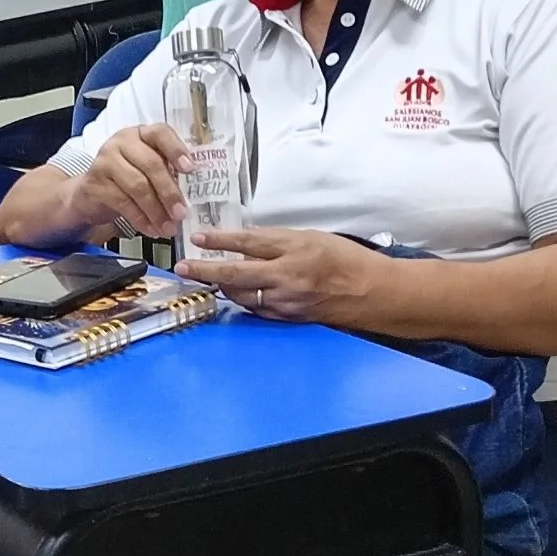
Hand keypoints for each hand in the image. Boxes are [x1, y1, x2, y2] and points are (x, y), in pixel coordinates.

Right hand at [70, 124, 193, 237]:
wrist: (91, 194)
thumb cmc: (127, 179)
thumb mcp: (148, 169)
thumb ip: (168, 172)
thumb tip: (194, 194)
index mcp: (140, 134)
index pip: (160, 133)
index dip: (176, 150)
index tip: (190, 169)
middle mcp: (121, 143)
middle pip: (151, 164)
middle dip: (169, 192)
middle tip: (182, 213)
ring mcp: (105, 162)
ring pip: (137, 186)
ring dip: (156, 211)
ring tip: (169, 228)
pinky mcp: (95, 184)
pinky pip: (123, 203)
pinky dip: (141, 219)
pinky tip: (152, 230)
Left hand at [177, 228, 382, 323]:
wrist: (374, 292)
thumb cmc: (345, 259)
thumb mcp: (309, 238)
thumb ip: (275, 241)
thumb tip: (243, 243)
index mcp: (294, 249)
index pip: (248, 242)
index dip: (219, 240)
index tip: (198, 238)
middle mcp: (287, 277)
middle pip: (236, 273)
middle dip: (205, 269)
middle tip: (182, 267)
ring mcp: (287, 301)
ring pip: (243, 294)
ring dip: (222, 285)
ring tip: (205, 277)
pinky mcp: (290, 317)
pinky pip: (258, 309)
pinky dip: (243, 299)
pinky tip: (235, 292)